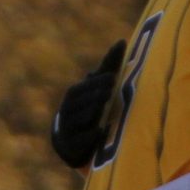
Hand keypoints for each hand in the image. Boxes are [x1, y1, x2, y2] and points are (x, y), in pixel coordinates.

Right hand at [50, 41, 125, 169]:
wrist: (71, 141)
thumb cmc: (90, 107)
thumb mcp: (98, 89)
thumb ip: (108, 68)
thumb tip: (122, 41)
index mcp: (74, 97)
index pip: (83, 88)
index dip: (96, 83)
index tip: (113, 78)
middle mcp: (67, 112)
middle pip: (78, 103)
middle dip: (94, 95)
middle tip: (110, 89)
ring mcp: (68, 130)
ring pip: (77, 120)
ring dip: (90, 113)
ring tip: (103, 106)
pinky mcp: (71, 148)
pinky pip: (78, 142)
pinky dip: (89, 137)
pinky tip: (100, 132)